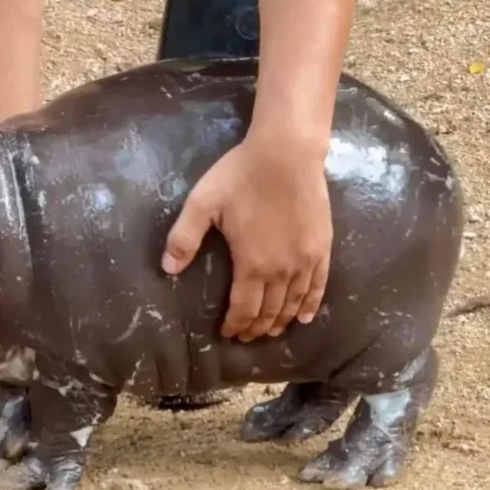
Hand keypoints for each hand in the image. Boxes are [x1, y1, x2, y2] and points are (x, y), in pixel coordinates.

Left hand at [160, 126, 332, 341]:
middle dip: (255, 327)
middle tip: (245, 337)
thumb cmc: (242, 176)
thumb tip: (167, 269)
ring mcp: (306, 260)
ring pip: (294, 302)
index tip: (228, 333)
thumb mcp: (203, 203)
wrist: (288, 152)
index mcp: (252, 264)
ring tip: (270, 331)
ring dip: (281, 321)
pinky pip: (318, 285)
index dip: (235, 325)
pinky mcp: (322, 247)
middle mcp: (282, 270)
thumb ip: (184, 238)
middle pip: (269, 311)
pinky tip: (305, 317)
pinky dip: (311, 305)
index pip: (244, 308)